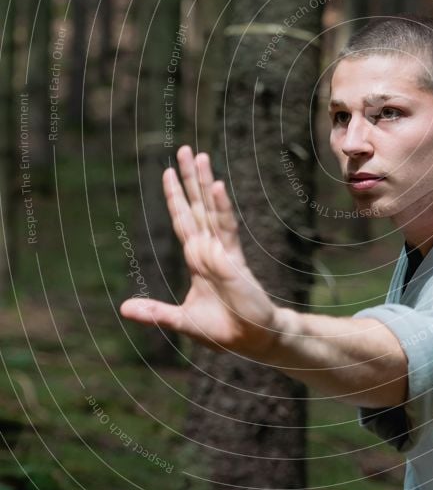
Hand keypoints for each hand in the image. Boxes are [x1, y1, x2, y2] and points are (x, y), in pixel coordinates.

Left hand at [119, 146, 278, 355]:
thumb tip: (124, 308)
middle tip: (184, 149)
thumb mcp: (181, 321)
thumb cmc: (222, 329)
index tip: (168, 172)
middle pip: (196, 205)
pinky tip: (216, 187)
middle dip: (189, 178)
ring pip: (210, 209)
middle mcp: (208, 248)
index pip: (183, 220)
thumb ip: (155, 312)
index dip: (175, 197)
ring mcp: (222, 251)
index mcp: (196, 258)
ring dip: (204, 182)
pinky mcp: (234, 259)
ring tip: (200, 155)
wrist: (252, 340)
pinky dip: (221, 207)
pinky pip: (226, 228)